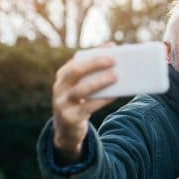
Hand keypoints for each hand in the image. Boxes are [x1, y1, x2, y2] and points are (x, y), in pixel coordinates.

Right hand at [52, 43, 117, 162]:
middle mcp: (59, 88)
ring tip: (116, 76)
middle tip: (114, 60)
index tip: (112, 47)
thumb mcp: (81, 88)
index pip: (77, 60)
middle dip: (94, 63)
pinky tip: (115, 95)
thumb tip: (118, 65)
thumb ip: (93, 77)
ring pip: (81, 90)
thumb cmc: (79, 103)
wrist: (66, 131)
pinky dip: (102, 100)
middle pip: (75, 71)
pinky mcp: (70, 118)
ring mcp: (62, 103)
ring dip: (99, 82)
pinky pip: (87, 107)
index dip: (95, 52)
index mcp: (63, 76)